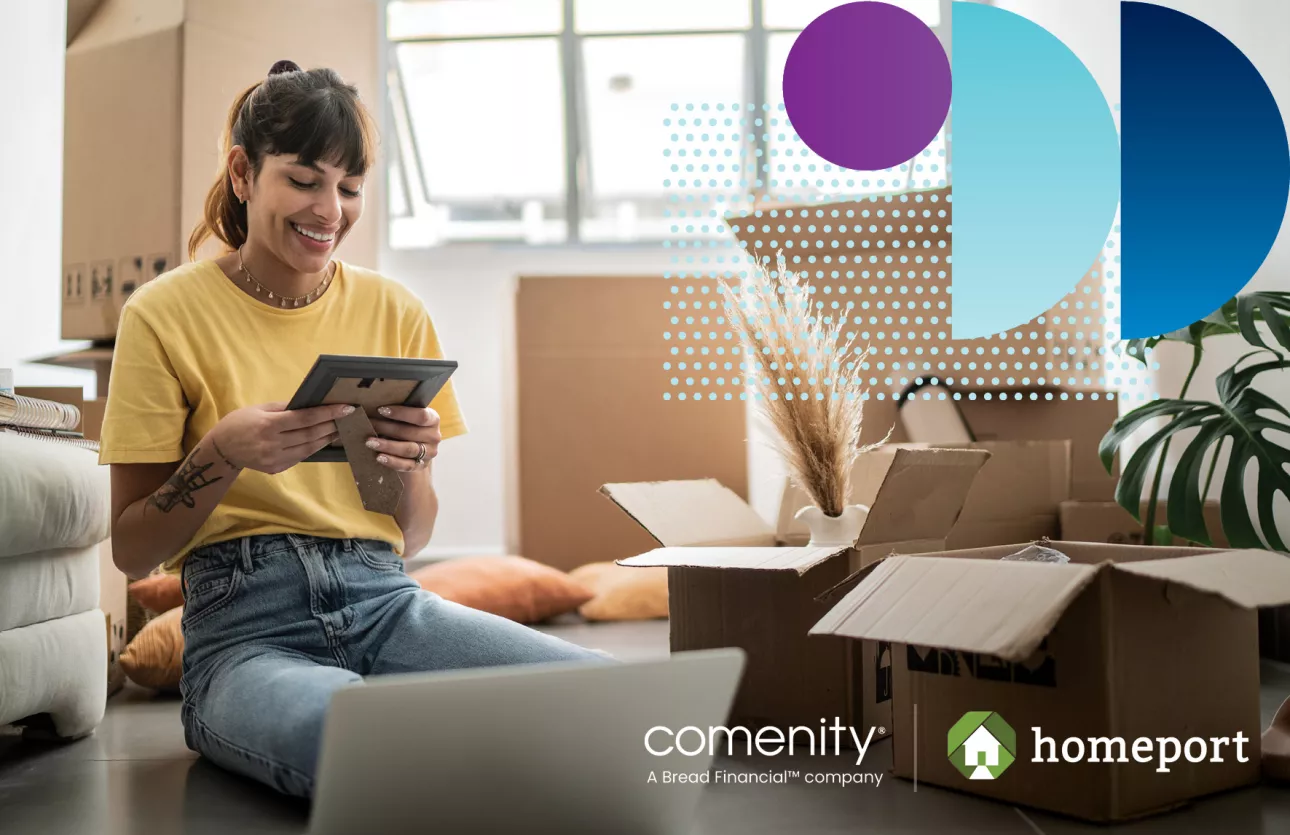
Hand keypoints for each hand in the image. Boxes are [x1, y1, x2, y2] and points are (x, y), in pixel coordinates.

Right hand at [210, 402, 353, 473]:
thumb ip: (285, 408)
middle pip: (310, 434)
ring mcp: (274, 459)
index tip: (346, 408)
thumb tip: (310, 404)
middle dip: (331, 426)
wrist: (221, 449)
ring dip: (326, 438)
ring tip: (339, 429)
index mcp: (268, 425)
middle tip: (348, 418)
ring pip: (308, 448)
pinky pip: (300, 457)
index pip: (304, 418)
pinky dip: (313, 448)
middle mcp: (272, 444)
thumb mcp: (259, 408)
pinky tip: (322, 440)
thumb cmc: (240, 422)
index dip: (327, 413)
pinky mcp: (276, 468)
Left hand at [365, 405, 440, 472]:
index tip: (381, 410)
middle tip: (368, 425)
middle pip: (410, 432)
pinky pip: (406, 465)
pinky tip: (379, 457)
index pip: (420, 416)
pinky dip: (392, 461)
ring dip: (387, 445)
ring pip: (408, 449)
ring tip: (370, 442)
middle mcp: (434, 436)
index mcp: (433, 419)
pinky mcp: (421, 466)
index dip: (401, 413)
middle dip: (386, 428)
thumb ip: (395, 414)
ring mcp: (429, 453)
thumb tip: (366, 407)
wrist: (417, 450)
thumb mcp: (407, 419)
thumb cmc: (409, 428)